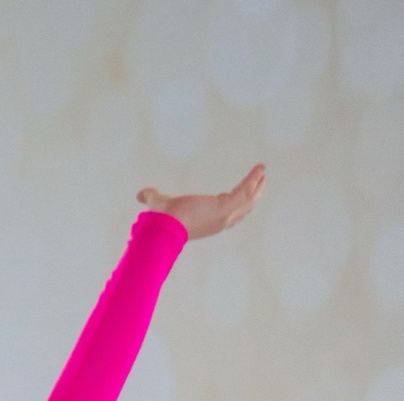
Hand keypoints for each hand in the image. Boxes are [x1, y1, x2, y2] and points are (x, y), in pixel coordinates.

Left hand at [137, 164, 265, 239]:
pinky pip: (244, 191)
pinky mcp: (225, 208)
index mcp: (208, 222)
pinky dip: (252, 180)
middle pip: (243, 208)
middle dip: (253, 194)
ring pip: (247, 200)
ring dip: (256, 185)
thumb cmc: (162, 220)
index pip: (228, 212)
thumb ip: (152, 197)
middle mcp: (219, 221)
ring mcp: (224, 216)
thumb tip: (140, 195)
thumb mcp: (159, 204)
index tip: (242, 192)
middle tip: (261, 181)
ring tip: (262, 172)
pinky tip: (259, 169)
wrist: (164, 227)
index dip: (237, 202)